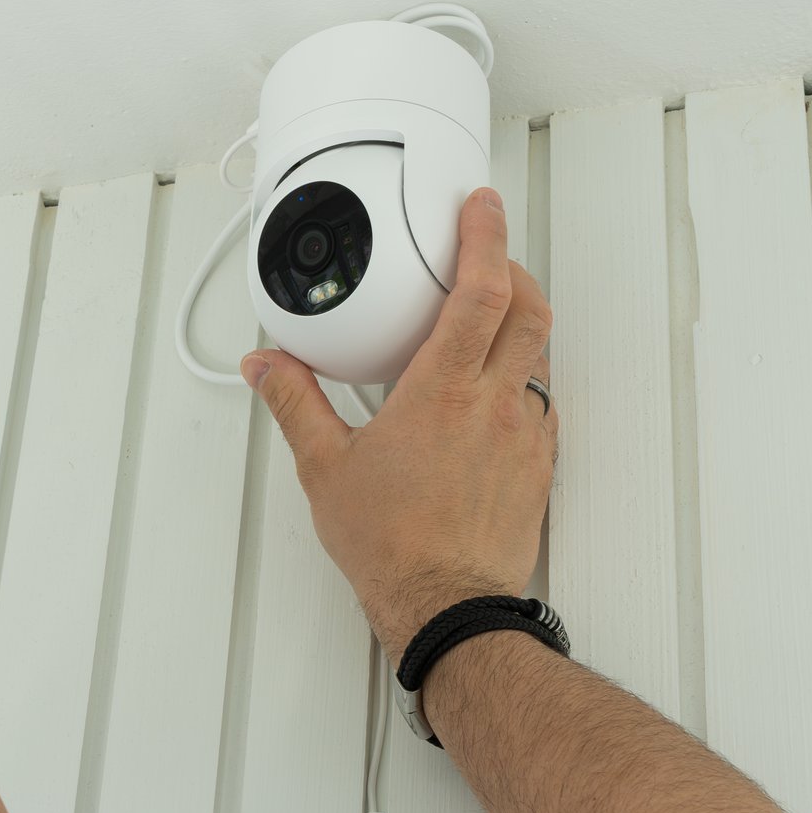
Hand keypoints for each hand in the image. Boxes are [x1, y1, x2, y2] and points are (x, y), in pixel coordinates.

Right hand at [242, 186, 555, 663]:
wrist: (447, 606)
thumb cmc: (393, 547)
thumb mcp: (325, 468)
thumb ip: (295, 403)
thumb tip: (268, 367)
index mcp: (441, 392)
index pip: (480, 290)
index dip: (485, 236)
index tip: (481, 207)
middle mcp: (493, 405)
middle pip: (529, 307)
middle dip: (513, 267)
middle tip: (488, 256)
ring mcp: (524, 435)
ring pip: (541, 352)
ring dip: (521, 321)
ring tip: (489, 319)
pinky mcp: (538, 466)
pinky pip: (543, 401)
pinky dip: (524, 377)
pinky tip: (495, 392)